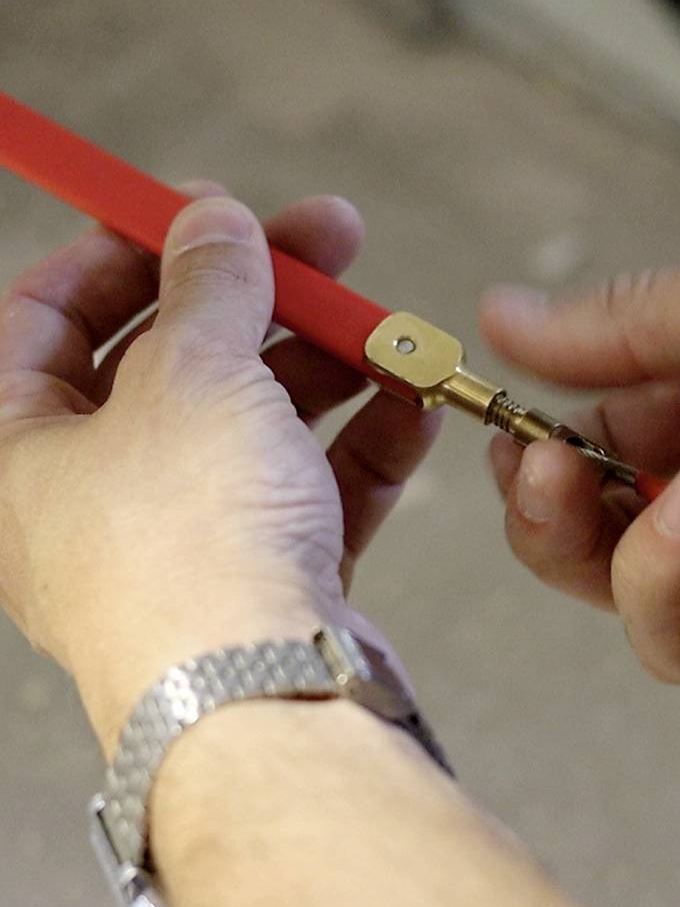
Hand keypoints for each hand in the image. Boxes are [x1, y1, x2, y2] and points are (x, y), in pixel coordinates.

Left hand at [0, 188, 438, 750]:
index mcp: (20, 450)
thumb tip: (212, 219)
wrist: (262, 696)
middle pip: (179, 362)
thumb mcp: (192, 374)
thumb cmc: (187, 544)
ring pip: (260, 425)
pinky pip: (312, 489)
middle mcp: (98, 498)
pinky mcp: (268, 577)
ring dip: (330, 369)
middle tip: (331, 240)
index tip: (198, 209)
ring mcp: (191, 540)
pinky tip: (414, 401)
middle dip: (263, 297)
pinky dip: (363, 443)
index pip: (48, 318)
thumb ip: (208, 284)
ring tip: (391, 330)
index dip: (124, 250)